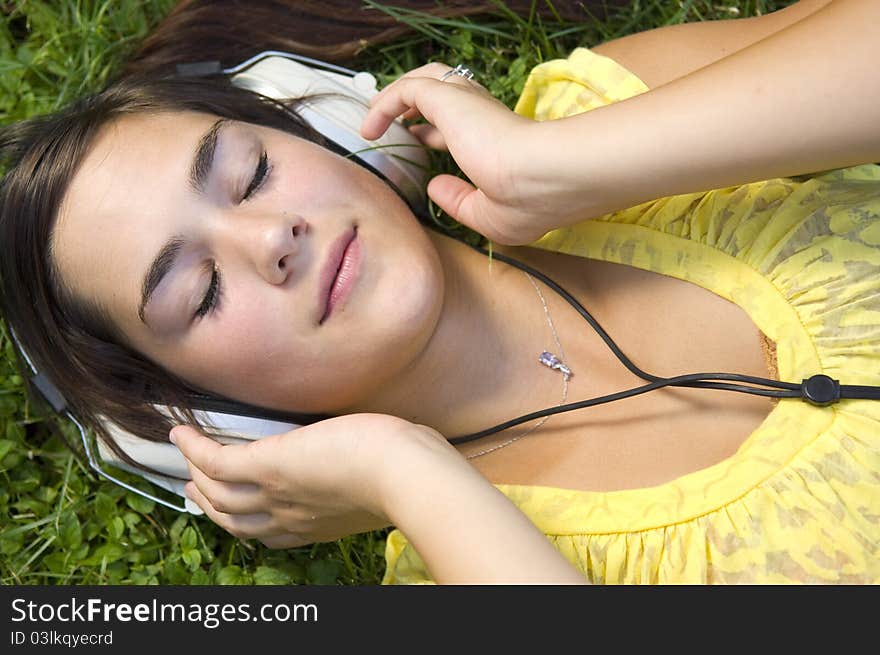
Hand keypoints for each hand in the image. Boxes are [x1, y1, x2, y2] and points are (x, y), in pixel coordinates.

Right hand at [170, 413, 447, 547]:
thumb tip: (376, 457)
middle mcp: (292, 516)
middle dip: (214, 507)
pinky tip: (181, 432)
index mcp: (317, 524)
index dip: (249, 521)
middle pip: (237, 520)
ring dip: (198, 476)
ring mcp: (276, 492)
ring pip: (221, 495)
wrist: (406, 474)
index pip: (272, 532)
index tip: (237, 507)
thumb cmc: (408, 473)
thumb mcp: (380, 481)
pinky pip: (217, 461)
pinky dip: (195, 449)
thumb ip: (366, 477)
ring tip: (185, 457)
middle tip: (195, 488)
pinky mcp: (269, 465)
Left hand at [360, 62, 571, 244]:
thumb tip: (432, 186)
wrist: (543, 175)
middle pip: (447, 93)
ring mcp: (468, 103)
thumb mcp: (489, 216)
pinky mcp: (448, 98)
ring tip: (375, 116)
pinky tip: (369, 128)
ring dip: (402, 94)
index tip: (422, 143)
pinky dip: (384, 104)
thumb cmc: (530, 201)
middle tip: (398, 122)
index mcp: (500, 140)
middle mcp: (486, 115)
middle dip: (420, 105)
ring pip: (429, 80)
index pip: (464, 124)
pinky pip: (406, 90)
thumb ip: (458, 202)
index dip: (437, 133)